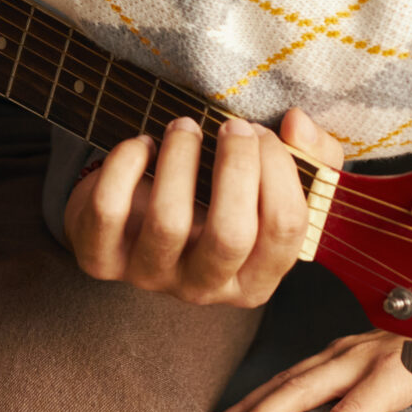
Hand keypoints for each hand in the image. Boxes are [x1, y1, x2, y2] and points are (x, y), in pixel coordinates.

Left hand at [63, 111, 327, 307]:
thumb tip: (296, 124)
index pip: (286, 231)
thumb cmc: (215, 196)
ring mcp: (151, 277)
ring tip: (184, 127)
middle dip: (236, 166)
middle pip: (231, 235)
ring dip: (180, 158)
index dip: (280, 170)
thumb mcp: (273, 182)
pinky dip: (124, 164)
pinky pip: (108, 210)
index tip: (263, 133)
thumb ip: (310, 153)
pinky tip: (141, 145)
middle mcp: (206, 288)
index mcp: (256, 278)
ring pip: (169, 223)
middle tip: (232, 126)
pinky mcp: (101, 258)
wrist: (136, 216)